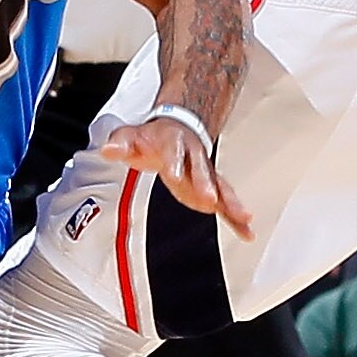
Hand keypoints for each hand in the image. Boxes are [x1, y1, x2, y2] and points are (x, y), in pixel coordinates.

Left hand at [97, 116, 252, 233]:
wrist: (177, 125)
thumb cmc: (152, 136)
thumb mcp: (131, 135)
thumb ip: (120, 144)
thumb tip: (108, 150)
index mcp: (174, 142)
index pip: (174, 153)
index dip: (174, 163)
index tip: (174, 175)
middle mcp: (194, 156)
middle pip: (202, 170)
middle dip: (206, 184)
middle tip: (211, 199)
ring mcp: (205, 171)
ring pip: (220, 186)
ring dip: (231, 202)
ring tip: (244, 218)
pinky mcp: (211, 186)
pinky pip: (226, 201)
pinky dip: (236, 217)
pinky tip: (247, 232)